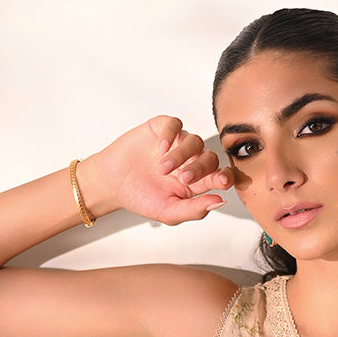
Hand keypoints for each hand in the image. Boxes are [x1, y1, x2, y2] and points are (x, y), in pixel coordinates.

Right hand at [81, 117, 231, 224]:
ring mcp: (177, 143)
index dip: (225, 177)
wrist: (112, 183)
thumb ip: (194, 209)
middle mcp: (190, 161)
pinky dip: (171, 134)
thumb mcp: (168, 212)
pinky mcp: (162, 129)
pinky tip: (160, 147)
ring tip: (163, 168)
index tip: (221, 181)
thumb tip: (220, 202)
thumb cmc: (141, 198)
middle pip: (209, 158)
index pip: (220, 176)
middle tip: (183, 178)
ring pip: (195, 141)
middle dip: (200, 168)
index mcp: (196, 182)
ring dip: (182, 154)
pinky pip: (175, 125)